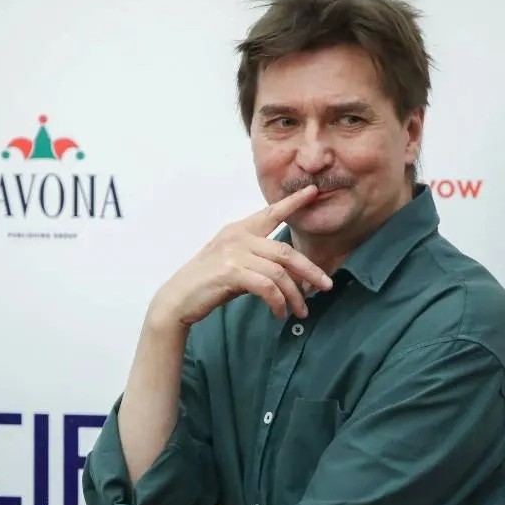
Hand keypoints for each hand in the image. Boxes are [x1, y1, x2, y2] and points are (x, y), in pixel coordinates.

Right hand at [149, 185, 332, 327]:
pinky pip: (267, 287)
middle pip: (286, 251)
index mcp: (239, 230)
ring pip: (280, 272)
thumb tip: (288, 274)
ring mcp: (234, 253)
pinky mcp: (231, 272)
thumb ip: (258, 261)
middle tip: (326, 285)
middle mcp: (238, 237)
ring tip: (302, 311)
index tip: (313, 191)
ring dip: (295, 295)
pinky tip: (279, 313)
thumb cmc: (208, 283)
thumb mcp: (235, 264)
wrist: (178, 299)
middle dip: (310, 270)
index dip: (294, 202)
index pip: (271, 212)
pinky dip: (278, 303)